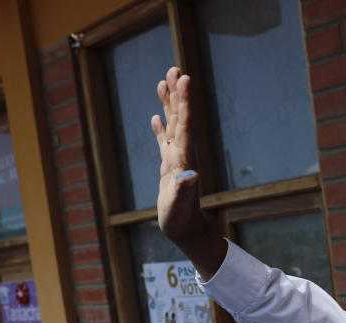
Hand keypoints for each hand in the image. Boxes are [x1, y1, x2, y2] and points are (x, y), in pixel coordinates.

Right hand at [152, 67, 225, 278]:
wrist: (185, 230)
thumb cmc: (180, 220)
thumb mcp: (179, 206)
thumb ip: (184, 189)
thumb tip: (190, 175)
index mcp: (184, 158)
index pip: (185, 124)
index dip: (184, 102)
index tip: (185, 79)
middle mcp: (182, 154)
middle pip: (180, 118)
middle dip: (177, 94)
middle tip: (174, 69)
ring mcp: (175, 159)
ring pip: (172, 125)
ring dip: (169, 104)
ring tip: (164, 81)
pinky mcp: (169, 167)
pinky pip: (164, 141)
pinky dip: (160, 128)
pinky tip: (155, 116)